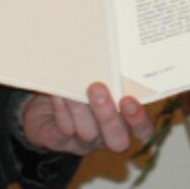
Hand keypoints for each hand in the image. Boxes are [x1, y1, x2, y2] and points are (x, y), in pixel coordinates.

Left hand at [20, 85, 155, 154]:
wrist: (46, 105)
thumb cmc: (82, 87)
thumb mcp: (101, 80)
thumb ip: (111, 74)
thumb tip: (114, 46)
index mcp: (125, 122)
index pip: (143, 130)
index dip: (139, 120)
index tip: (128, 100)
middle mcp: (107, 136)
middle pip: (117, 139)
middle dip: (108, 115)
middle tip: (97, 89)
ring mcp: (84, 142)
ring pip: (87, 132)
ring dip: (80, 107)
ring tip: (74, 85)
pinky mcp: (60, 142)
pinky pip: (64, 130)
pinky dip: (62, 109)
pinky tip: (60, 93)